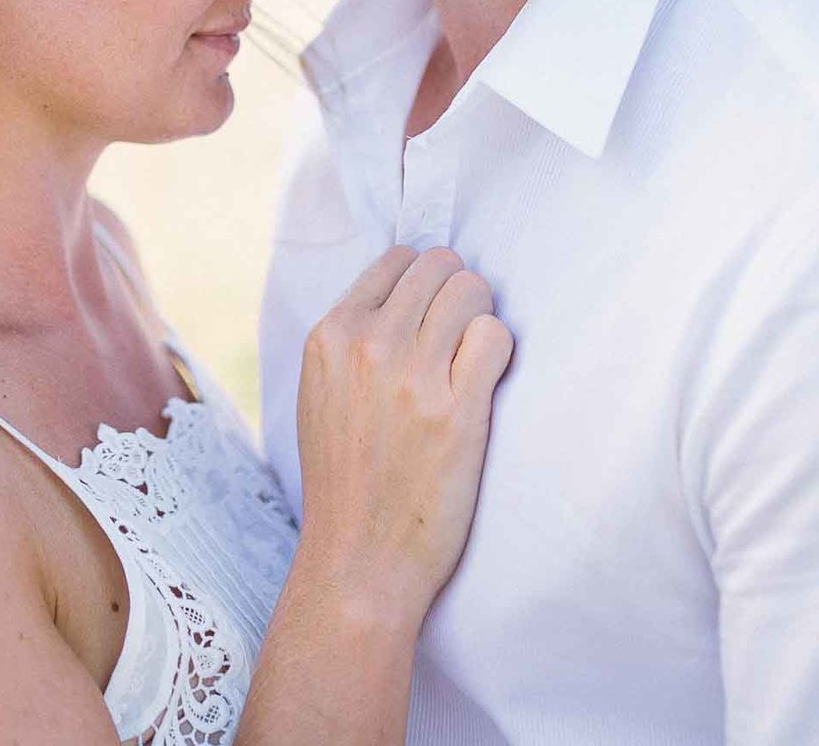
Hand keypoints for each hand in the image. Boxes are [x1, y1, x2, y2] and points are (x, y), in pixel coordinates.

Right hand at [292, 246, 512, 635]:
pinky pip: (496, 337)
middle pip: (440, 265)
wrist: (359, 559)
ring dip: (481, 318)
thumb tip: (403, 294)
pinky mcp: (458, 412)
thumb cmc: (343, 480)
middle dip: (457, 293)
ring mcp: (414, 376)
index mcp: (330, 337)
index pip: (396, 259)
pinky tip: (483, 383)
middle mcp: (369, 345)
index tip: (434, 311)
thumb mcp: (320, 392)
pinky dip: (498, 352)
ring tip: (472, 359)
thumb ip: (352, 340)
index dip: (424, 280)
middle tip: (459, 336)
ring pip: (472, 291)